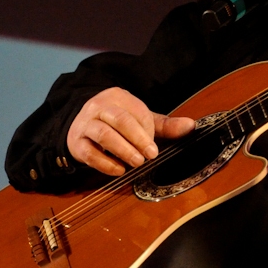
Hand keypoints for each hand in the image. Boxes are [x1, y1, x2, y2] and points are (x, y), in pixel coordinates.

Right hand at [67, 87, 195, 175]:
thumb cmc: (116, 123)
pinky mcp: (76, 143)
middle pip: (119, 119)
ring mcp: (85, 124)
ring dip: (122, 149)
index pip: (136, 111)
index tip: (155, 147)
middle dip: (137, 138)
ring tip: (137, 162)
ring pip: (103, 134)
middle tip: (151, 155)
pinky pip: (89, 152)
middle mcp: (99, 107)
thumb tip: (191, 125)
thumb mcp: (140, 120)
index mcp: (118, 97)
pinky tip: (118, 170)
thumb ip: (165, 125)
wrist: (80, 127)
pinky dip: (104, 163)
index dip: (148, 129)